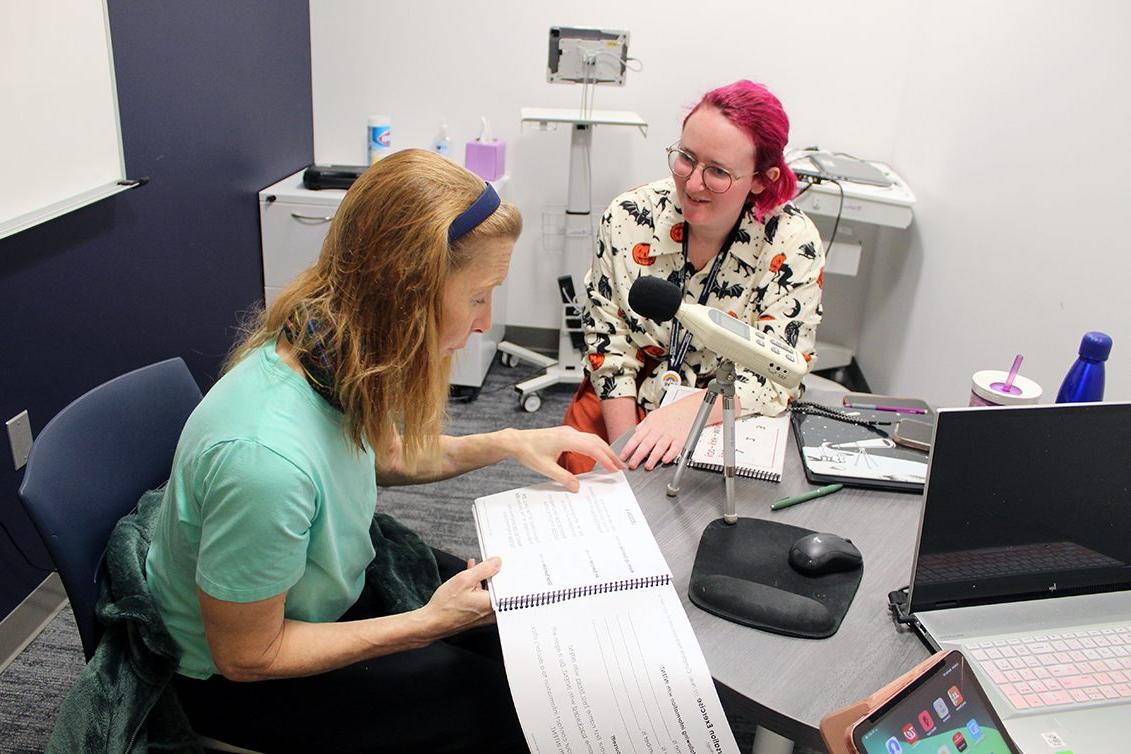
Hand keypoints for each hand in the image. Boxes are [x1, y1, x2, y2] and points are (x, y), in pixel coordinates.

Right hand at [421, 557, 500, 639]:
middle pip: (498, 587)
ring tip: (476, 566)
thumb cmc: (446, 606)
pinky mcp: (477, 615)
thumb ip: (484, 569)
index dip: (504, 569)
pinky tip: (470, 576)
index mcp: (493, 603)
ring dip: (483, 578)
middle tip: (489, 560)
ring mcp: (485, 615)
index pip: (507, 583)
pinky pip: (482, 598)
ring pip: (489, 592)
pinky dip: (477, 587)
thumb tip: (497, 562)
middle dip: (493, 573)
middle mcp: (492, 612)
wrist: (432, 623)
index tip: (500, 560)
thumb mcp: (464, 580)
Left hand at [507, 426, 624, 491]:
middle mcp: (570, 433)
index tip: (614, 469)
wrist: (516, 441)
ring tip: (614, 462)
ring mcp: (568, 432)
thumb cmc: (528, 452)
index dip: (605, 459)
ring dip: (604, 450)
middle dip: (610, 454)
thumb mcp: (545, 468)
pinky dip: (596, 447)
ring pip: (592, 439)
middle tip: (621, 467)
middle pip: (597, 442)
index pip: (592, 449)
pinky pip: (586, 439)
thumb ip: (563, 478)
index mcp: (566, 439)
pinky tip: (599, 454)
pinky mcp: (566, 433)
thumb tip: (577, 487)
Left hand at [621, 393, 705, 470]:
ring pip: (659, 448)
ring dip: (653, 458)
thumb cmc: (671, 413)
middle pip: (646, 445)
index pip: (636, 438)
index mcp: (650, 425)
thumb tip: (635, 433)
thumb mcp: (653, 415)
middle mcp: (659, 430)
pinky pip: (675, 448)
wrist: (688, 408)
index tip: (623, 457)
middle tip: (632, 466)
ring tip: (648, 467)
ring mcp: (670, 435)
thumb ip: (643, 425)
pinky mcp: (681, 439)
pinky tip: (665, 461)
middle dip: (637, 456)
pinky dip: (670, 455)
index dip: (628, 448)